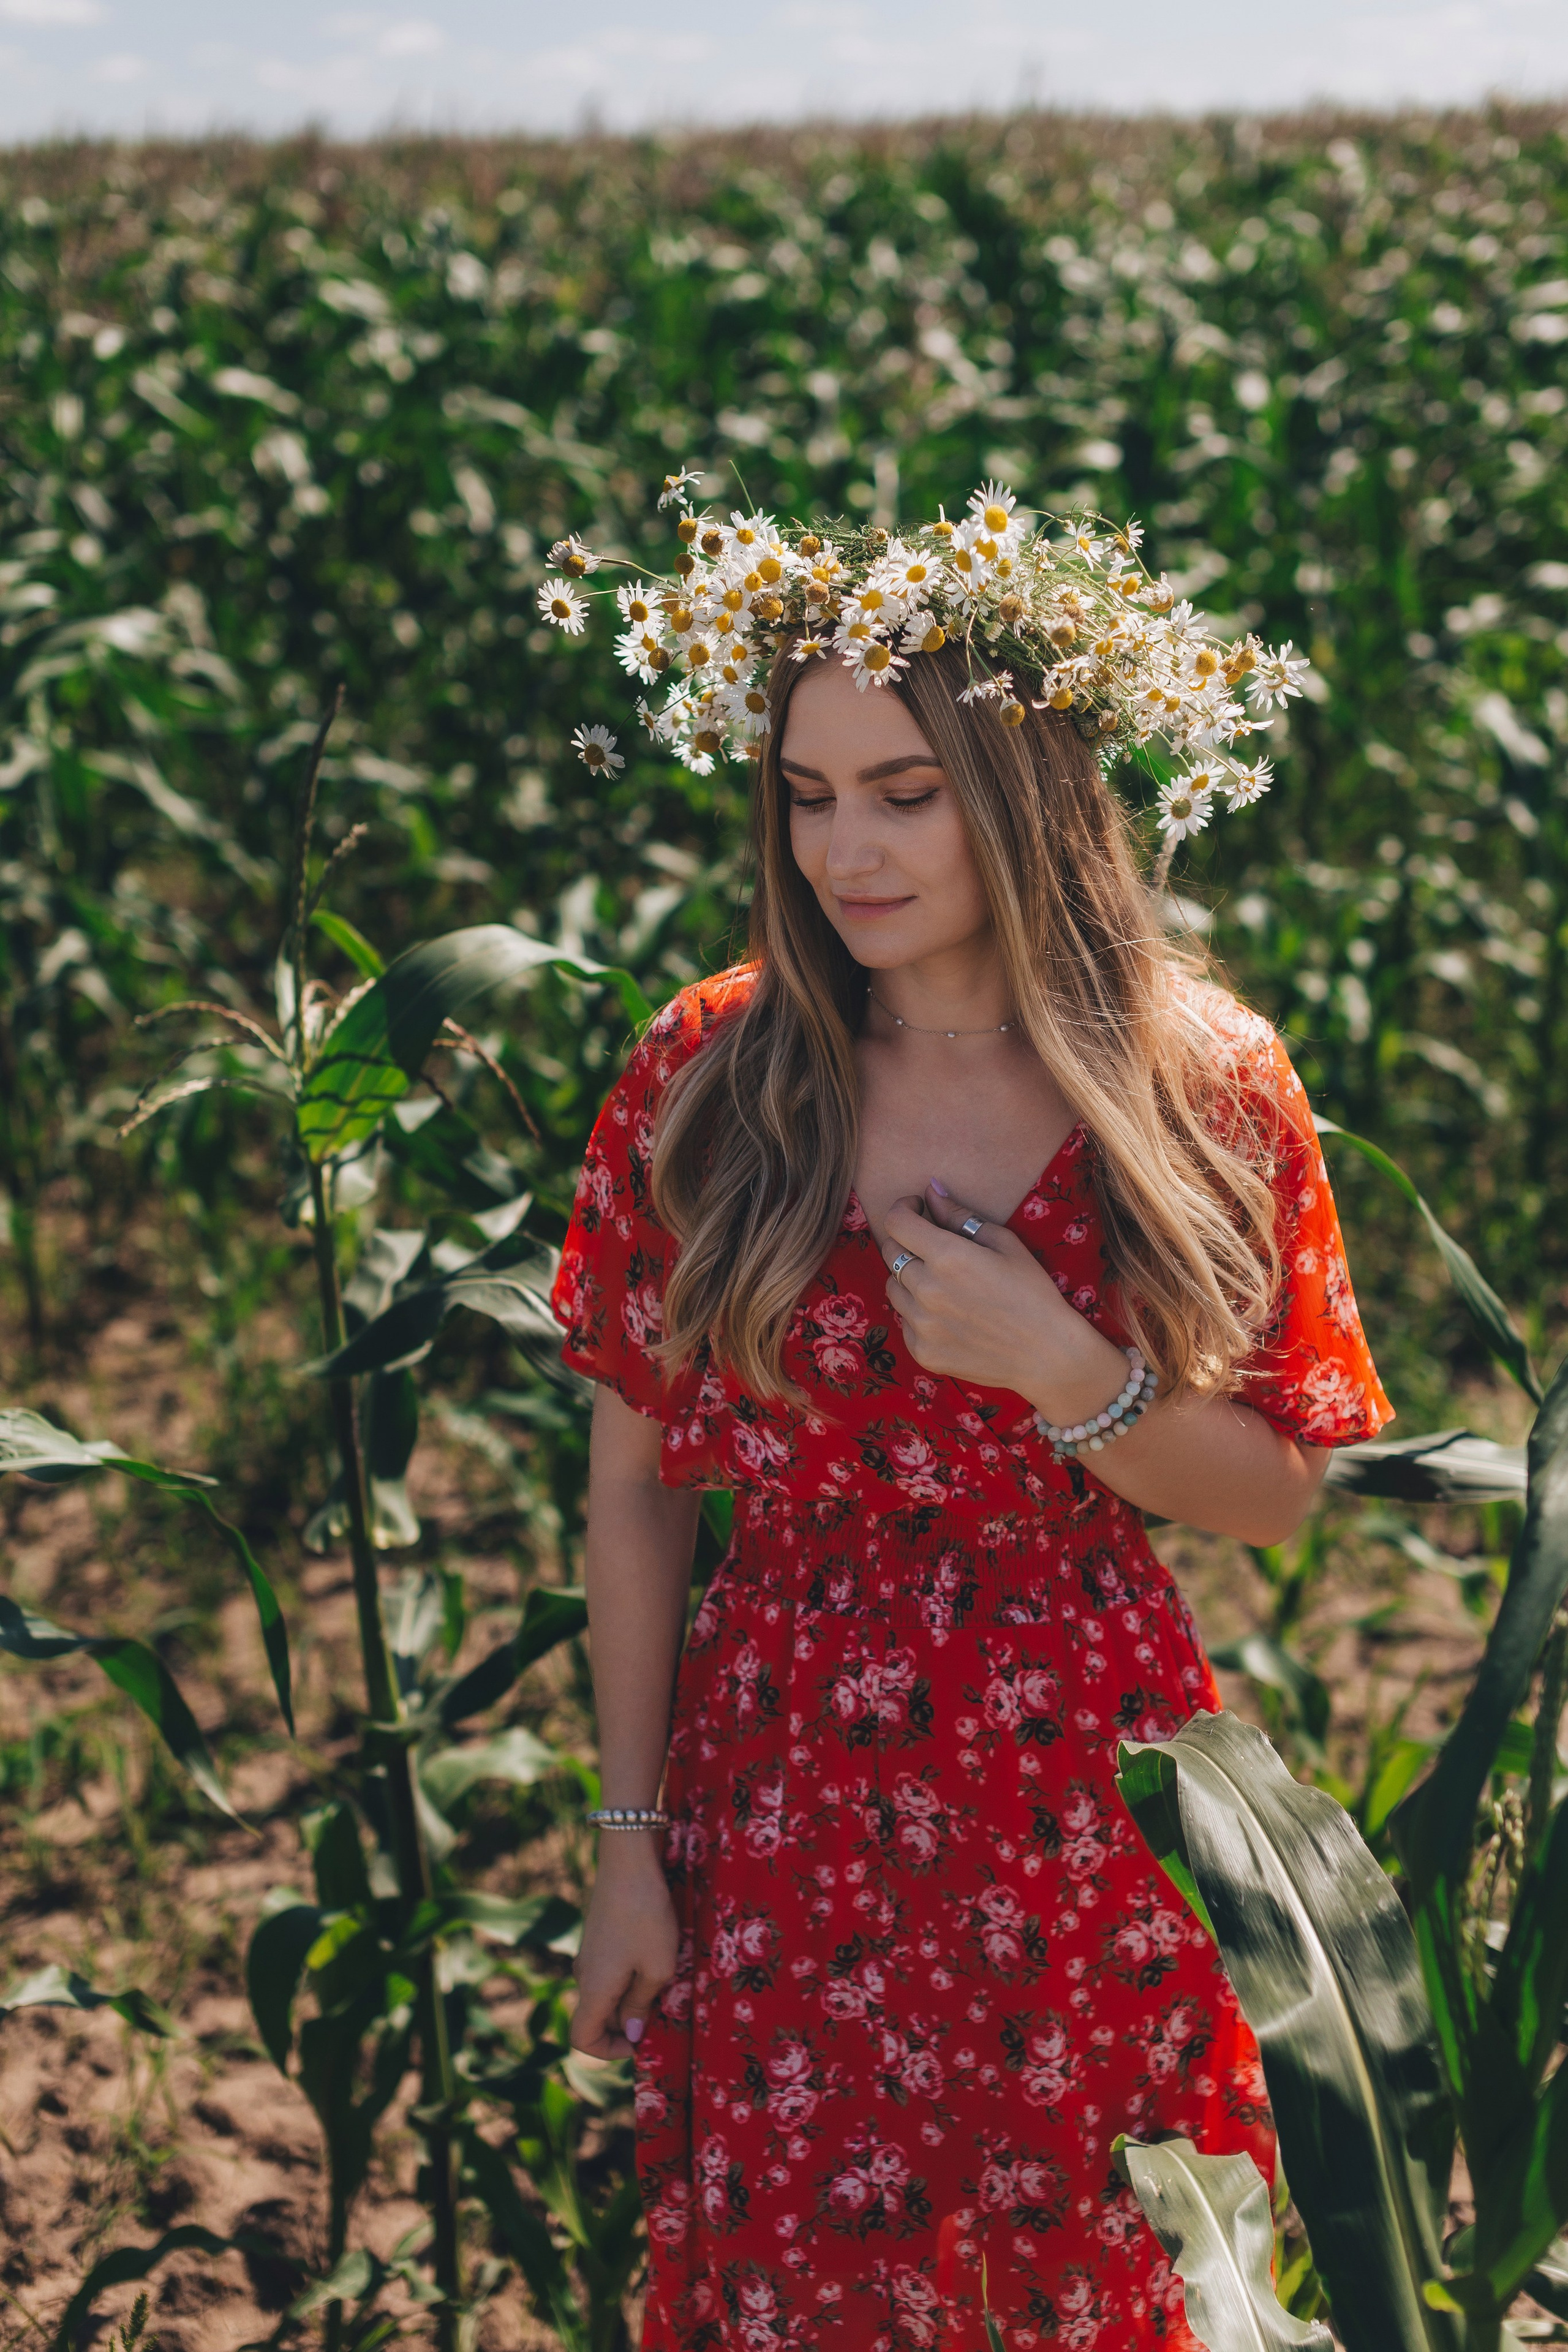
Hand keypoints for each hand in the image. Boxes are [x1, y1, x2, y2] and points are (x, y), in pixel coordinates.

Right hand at [570, 1839, 679, 2060]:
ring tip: (664, 1982)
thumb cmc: (647, 1916)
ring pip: (606, 1992)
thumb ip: (643, 2004)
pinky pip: (609, 1970)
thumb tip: (631, 2031)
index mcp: (594, 1989)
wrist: (628, 1861)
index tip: (640, 2042)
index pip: (582, 2039)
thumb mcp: (658, 1966)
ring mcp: (589, 1953)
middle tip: (663, 2013)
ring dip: (632, 1997)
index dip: (609, 2052)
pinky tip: (657, 1957)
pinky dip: (630, 1975)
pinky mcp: (599, 1936)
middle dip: (627, 2024)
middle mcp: (584, 1975)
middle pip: (597, 2017)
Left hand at [881, 1181, 1125, 1416]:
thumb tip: (930, 1190)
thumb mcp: (1004, 1243)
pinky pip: (904, 1321)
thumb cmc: (1032, 1292)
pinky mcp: (922, 1351)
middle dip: (906, 1240)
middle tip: (931, 1245)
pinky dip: (918, 1313)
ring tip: (942, 1283)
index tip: (917, 1210)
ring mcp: (921, 1325)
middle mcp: (926, 1290)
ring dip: (910, 1278)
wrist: (1047, 1354)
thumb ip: (960, 1215)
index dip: (903, 1209)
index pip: (897, 1222)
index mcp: (947, 1257)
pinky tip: (948, 1315)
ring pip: (893, 1287)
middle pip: (891, 1252)